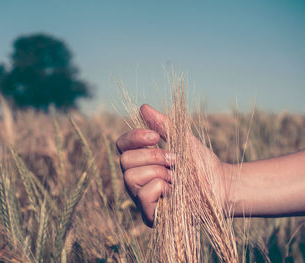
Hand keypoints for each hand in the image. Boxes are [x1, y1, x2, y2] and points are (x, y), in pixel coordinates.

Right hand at [116, 104, 227, 226]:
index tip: (156, 136)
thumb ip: (162, 125)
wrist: (221, 185)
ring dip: (158, 172)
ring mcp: (141, 198)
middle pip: (124, 160)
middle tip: (174, 160)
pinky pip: (143, 195)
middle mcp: (137, 179)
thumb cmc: (201, 164)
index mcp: (141, 161)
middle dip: (153, 156)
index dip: (134, 137)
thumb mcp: (182, 139)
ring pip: (130, 177)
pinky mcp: (150, 215)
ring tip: (175, 177)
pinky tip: (174, 191)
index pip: (121, 145)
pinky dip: (160, 188)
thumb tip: (143, 107)